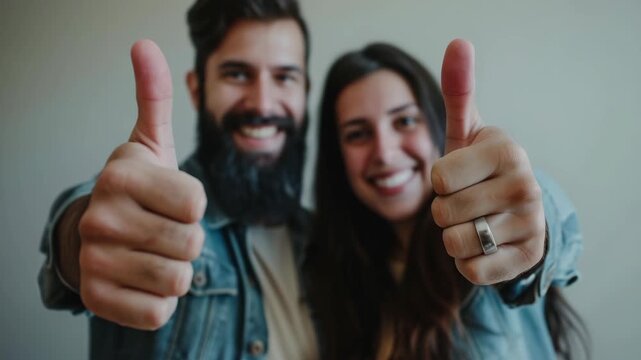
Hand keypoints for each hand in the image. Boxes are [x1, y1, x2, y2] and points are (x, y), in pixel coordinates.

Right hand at [77, 40, 205, 329]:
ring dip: (176, 270)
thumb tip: (144, 46)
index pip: (197, 202)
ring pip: (178, 281)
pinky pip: (159, 312)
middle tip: (162, 228)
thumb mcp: (148, 142)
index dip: (194, 205)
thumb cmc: (137, 189)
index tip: (171, 198)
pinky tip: (141, 278)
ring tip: (152, 252)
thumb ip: (153, 96)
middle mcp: (101, 217)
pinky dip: (160, 300)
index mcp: (121, 175)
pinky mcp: (97, 299)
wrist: (94, 233)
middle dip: (188, 240)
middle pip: (192, 244)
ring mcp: (95, 260)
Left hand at [431, 39, 545, 284]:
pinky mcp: (526, 259)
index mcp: (507, 150)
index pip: (439, 177)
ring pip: (454, 243)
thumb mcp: (467, 131)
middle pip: (443, 212)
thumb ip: (458, 90)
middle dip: (444, 210)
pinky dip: (467, 262)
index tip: (460, 174)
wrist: (514, 211)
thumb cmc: (479, 168)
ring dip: (453, 237)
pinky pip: (471, 271)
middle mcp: (525, 185)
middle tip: (467, 200)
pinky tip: (485, 245)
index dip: (439, 180)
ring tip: (475, 221)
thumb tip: (458, 42)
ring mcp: (530, 224)